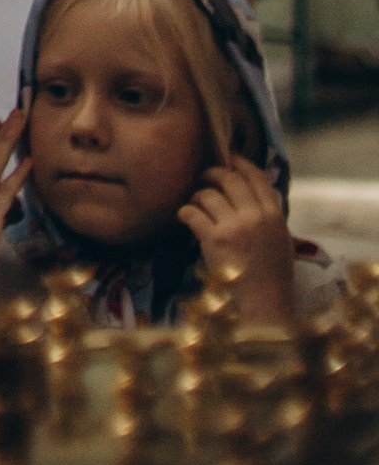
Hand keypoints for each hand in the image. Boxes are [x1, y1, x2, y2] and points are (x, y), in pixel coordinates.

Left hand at [179, 155, 296, 325]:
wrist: (264, 307)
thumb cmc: (273, 278)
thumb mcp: (281, 241)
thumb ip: (267, 216)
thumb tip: (250, 193)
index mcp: (274, 216)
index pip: (256, 176)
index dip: (239, 163)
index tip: (228, 157)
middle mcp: (255, 216)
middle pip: (228, 178)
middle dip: (212, 174)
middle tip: (203, 178)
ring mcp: (234, 226)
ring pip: (207, 194)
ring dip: (197, 196)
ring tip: (195, 204)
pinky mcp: (213, 239)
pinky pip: (192, 212)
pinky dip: (185, 212)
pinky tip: (184, 217)